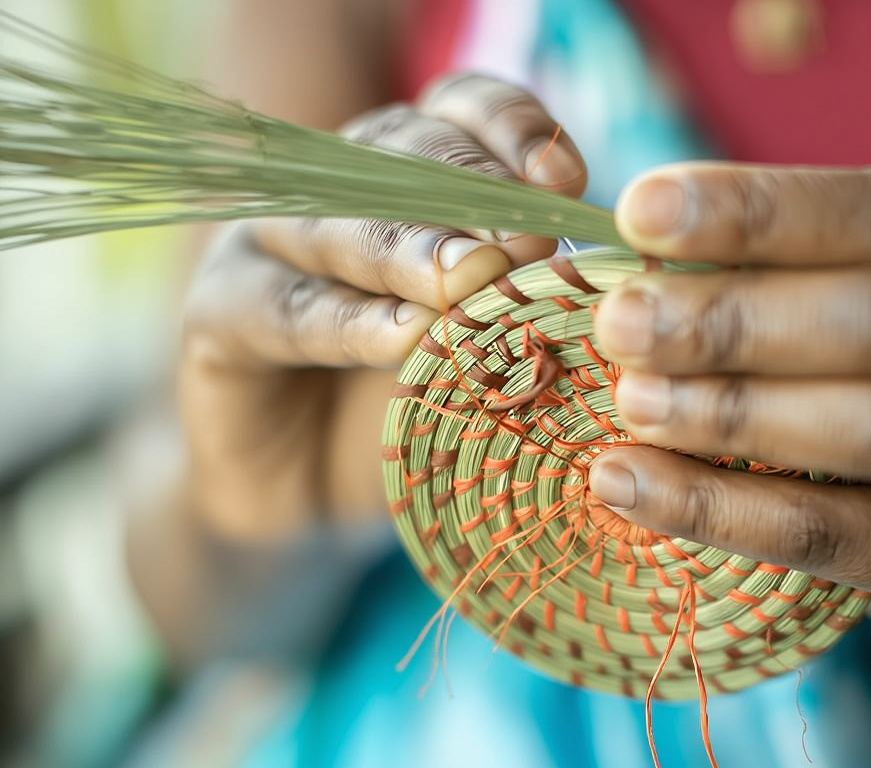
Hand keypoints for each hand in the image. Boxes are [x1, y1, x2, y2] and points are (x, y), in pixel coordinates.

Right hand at [180, 75, 586, 540]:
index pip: (459, 112)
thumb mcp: (493, 348)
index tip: (566, 176)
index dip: (511, 130)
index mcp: (411, 172)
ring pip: (340, 226)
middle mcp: (338, 190)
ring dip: (411, 249)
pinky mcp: (219, 316)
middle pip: (403, 158)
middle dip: (472, 193)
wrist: (313, 495)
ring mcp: (269, 245)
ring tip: (472, 280)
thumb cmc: (425, 407)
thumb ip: (529, 300)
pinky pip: (286, 309)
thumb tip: (595, 272)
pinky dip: (348, 323)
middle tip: (528, 238)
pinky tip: (405, 337)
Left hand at [589, 165, 870, 624]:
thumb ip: (772, 275)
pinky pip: (832, 536)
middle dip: (737, 317)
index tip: (638, 214)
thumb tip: (622, 255)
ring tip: (629, 402)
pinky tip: (626, 484)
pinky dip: (716, 509)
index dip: (761, 210)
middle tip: (619, 323)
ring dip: (733, 410)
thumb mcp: (856, 310)